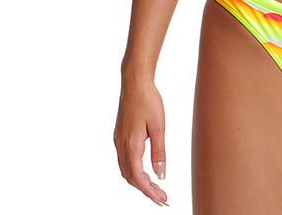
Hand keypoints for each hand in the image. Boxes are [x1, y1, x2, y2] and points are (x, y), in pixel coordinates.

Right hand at [114, 77, 168, 206]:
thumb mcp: (159, 126)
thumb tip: (161, 175)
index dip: (150, 192)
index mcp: (131, 145)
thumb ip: (159, 152)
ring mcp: (118, 140)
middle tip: (162, 198)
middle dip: (146, 190)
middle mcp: (121, 145)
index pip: (139, 178)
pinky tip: (144, 170)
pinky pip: (124, 160)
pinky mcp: (119, 135)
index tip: (163, 199)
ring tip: (155, 187)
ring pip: (126, 170)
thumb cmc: (148, 100)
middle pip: (131, 178)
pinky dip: (134, 171)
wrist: (134, 81)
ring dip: (139, 182)